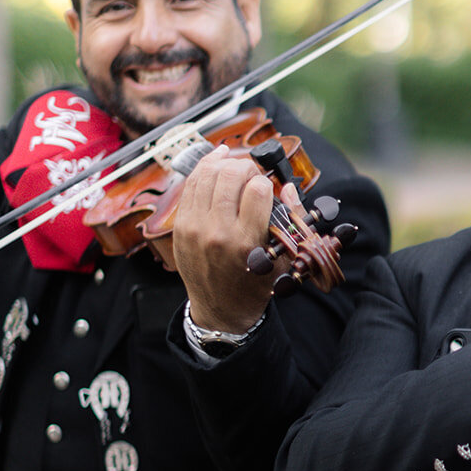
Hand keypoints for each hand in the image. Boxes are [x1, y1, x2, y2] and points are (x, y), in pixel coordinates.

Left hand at [171, 146, 292, 333]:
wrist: (221, 308)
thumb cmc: (254, 284)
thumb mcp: (281, 258)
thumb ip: (290, 221)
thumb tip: (288, 187)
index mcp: (246, 241)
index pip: (257, 189)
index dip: (266, 182)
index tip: (267, 189)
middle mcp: (218, 232)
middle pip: (231, 175)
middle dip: (246, 168)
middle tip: (252, 177)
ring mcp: (195, 227)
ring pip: (207, 174)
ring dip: (224, 164)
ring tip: (235, 167)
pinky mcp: (181, 225)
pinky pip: (190, 185)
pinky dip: (203, 168)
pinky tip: (216, 161)